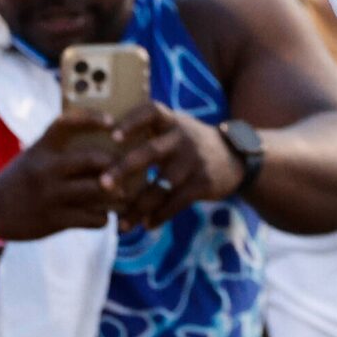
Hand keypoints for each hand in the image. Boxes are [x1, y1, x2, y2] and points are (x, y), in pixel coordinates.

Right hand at [0, 118, 120, 242]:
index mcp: (40, 149)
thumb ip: (59, 149)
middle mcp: (46, 169)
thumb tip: (100, 142)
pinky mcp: (56, 220)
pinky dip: (103, 218)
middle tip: (126, 166)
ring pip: (98, 191)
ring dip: (116, 193)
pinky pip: (93, 218)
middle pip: (92, 159)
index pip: (67, 123)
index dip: (92, 118)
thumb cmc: (21, 179)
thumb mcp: (33, 156)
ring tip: (124, 193)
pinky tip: (102, 215)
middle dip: (114, 163)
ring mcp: (51, 195)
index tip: (112, 121)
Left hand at [104, 104, 244, 231]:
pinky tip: (146, 225)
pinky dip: (160, 216)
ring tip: (121, 224)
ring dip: (139, 207)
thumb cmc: (189, 143)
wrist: (235, 158)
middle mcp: (182, 138)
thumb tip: (101, 141)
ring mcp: (193, 161)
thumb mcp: (175, 126)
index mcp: (171, 121)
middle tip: (103, 184)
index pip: (150, 112)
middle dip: (124, 169)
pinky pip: (177, 202)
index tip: (112, 136)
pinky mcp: (203, 183)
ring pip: (162, 185)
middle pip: (150, 152)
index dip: (132, 122)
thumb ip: (148, 129)